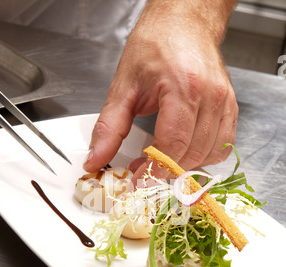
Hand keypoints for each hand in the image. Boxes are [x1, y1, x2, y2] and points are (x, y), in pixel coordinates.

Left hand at [84, 0, 238, 182]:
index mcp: (183, 88)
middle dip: (165, 171)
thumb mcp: (124, 85)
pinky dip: (202, 157)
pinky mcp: (230, 108)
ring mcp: (224, 103)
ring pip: (208, 155)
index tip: (138, 182)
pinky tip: (184, 151)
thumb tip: (96, 159)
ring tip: (161, 160)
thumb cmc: (156, 45)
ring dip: (183, 166)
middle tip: (143, 170)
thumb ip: (109, 127)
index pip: (172, 145)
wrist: (184, 22)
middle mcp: (210, 97)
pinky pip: (222, 147)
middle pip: (190, 154)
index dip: (154, 170)